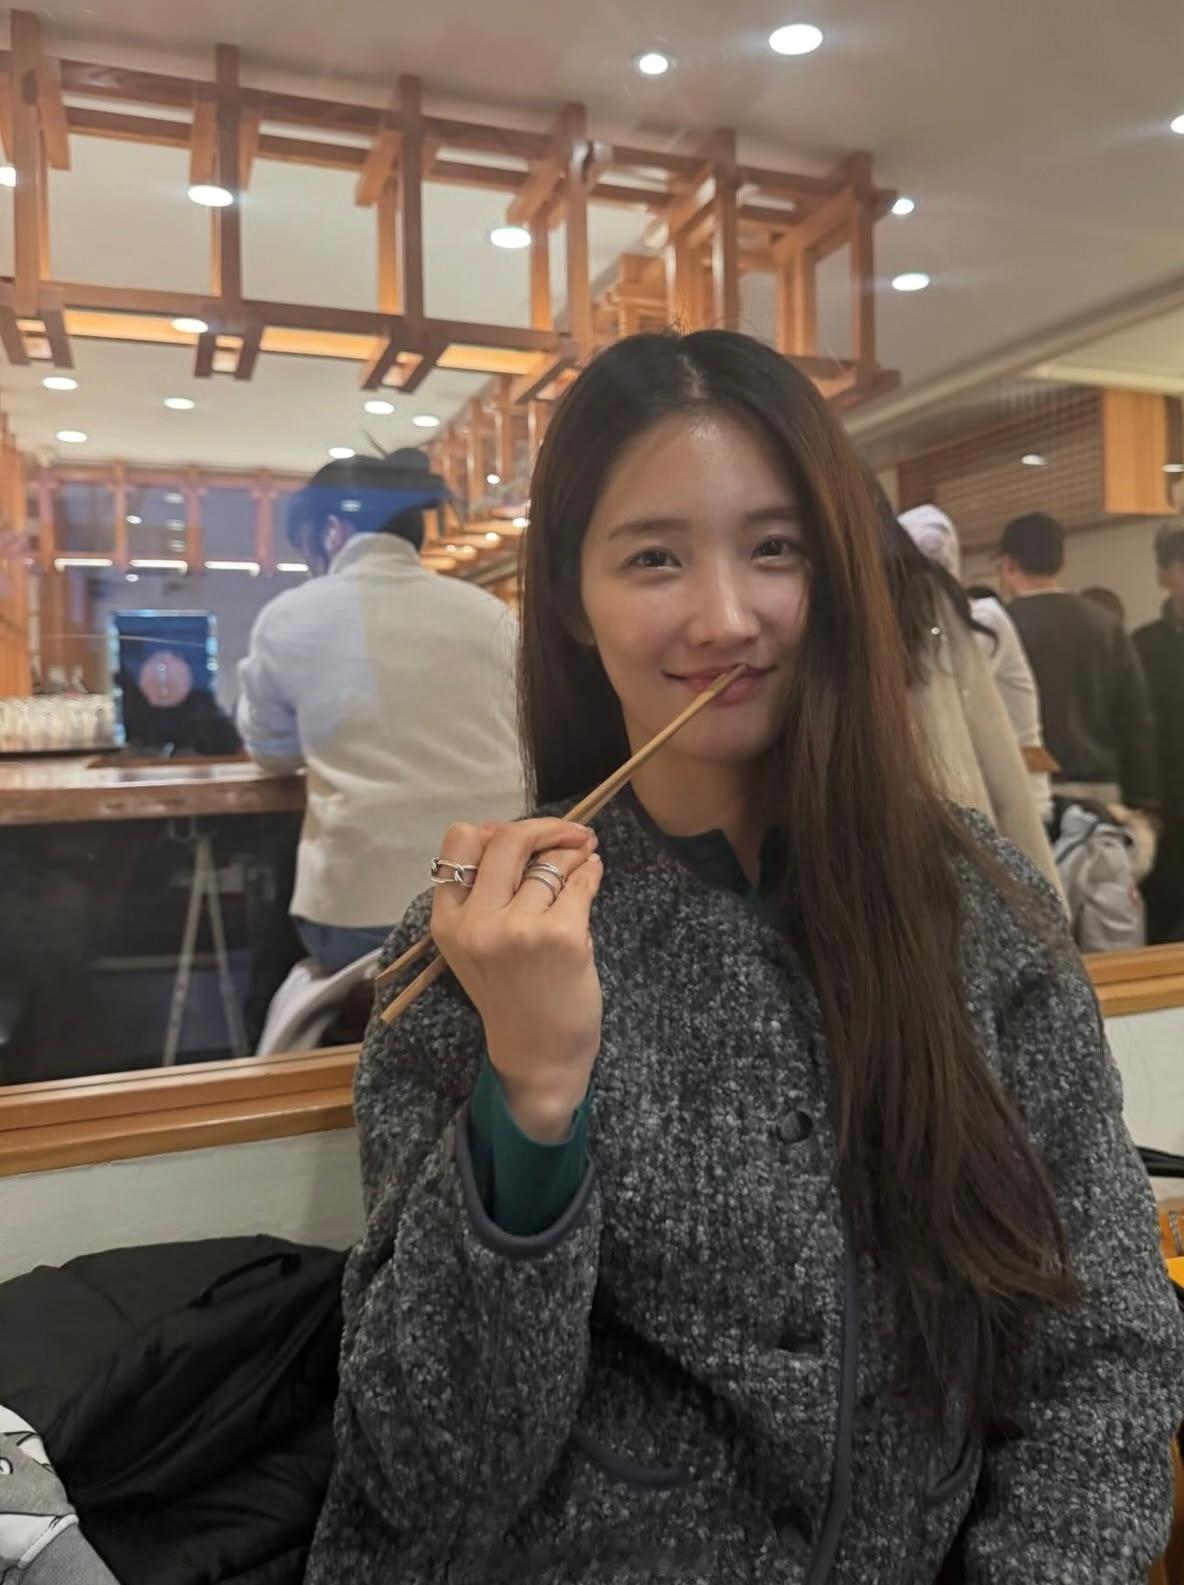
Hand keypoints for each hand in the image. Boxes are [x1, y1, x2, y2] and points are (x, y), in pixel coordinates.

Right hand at [430, 818, 603, 1141]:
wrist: (538, 1055)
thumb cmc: (511, 997)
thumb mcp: (477, 945)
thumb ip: (484, 893)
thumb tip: (503, 829)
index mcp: (448, 922)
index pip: (458, 843)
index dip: (493, 831)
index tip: (521, 840)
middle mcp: (477, 922)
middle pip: (508, 840)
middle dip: (547, 828)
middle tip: (574, 834)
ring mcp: (519, 929)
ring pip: (552, 861)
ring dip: (576, 854)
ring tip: (585, 862)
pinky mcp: (561, 936)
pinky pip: (581, 883)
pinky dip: (592, 873)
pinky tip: (593, 876)